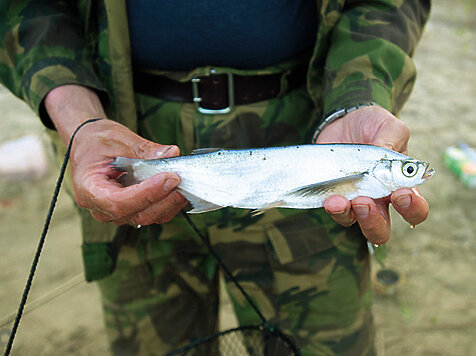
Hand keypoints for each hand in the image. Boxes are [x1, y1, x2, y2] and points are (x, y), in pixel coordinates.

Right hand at [45, 85, 187, 225]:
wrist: (88, 145)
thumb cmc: (95, 142)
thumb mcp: (116, 138)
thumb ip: (143, 149)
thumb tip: (171, 154)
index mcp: (88, 190)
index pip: (119, 202)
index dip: (147, 194)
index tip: (170, 178)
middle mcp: (101, 209)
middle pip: (137, 214)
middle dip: (164, 198)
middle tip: (183, 178)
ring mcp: (116, 213)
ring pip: (148, 216)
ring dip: (170, 202)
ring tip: (185, 182)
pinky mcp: (130, 211)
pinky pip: (152, 213)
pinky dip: (168, 202)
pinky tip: (179, 188)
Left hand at [316, 105, 428, 244]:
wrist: (341, 120)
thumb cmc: (371, 124)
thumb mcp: (387, 126)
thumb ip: (391, 142)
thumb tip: (387, 161)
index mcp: (400, 185)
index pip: (414, 209)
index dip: (412, 209)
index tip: (401, 194)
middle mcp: (378, 199)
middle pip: (382, 229)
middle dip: (375, 222)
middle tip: (366, 202)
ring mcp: (354, 199)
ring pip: (356, 224)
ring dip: (349, 215)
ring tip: (343, 200)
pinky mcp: (333, 195)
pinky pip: (335, 211)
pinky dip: (333, 208)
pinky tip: (330, 199)